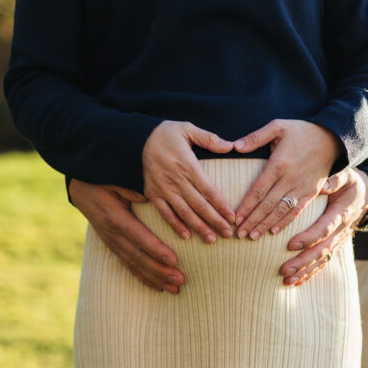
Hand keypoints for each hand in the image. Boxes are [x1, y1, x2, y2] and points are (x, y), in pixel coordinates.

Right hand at [68, 178, 185, 293]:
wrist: (81, 187)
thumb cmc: (102, 180)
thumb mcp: (115, 179)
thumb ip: (130, 189)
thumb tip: (146, 198)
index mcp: (116, 218)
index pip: (139, 237)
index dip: (156, 250)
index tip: (174, 260)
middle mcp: (113, 234)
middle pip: (139, 256)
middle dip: (160, 270)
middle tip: (180, 280)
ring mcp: (112, 242)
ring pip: (135, 265)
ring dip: (155, 278)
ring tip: (174, 289)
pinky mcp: (112, 246)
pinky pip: (128, 265)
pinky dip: (143, 277)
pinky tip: (157, 287)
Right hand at [143, 120, 235, 242]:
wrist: (135, 138)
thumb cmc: (165, 133)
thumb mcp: (187, 128)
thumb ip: (209, 138)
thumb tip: (230, 146)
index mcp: (187, 164)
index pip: (208, 189)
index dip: (221, 205)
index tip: (232, 217)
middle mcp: (175, 179)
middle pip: (199, 204)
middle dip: (214, 220)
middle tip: (228, 234)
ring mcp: (163, 188)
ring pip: (183, 212)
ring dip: (198, 227)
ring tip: (211, 239)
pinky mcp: (152, 193)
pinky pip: (164, 212)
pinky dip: (175, 225)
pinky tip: (186, 236)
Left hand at [232, 119, 342, 239]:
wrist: (332, 137)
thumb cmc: (302, 130)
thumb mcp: (278, 126)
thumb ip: (255, 137)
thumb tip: (234, 145)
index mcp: (279, 164)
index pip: (258, 190)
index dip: (246, 206)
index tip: (235, 218)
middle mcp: (290, 178)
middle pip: (267, 204)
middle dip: (252, 220)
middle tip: (239, 233)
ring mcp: (302, 187)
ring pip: (281, 210)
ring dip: (266, 225)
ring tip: (253, 237)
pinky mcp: (312, 191)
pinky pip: (297, 210)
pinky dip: (285, 222)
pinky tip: (274, 231)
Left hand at [279, 168, 367, 286]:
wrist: (367, 196)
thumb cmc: (352, 184)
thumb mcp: (346, 176)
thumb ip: (335, 180)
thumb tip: (322, 185)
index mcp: (341, 214)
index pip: (324, 229)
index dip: (309, 238)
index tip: (291, 245)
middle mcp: (341, 231)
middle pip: (322, 250)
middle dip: (302, 261)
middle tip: (284, 269)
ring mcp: (340, 241)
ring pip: (322, 260)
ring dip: (305, 271)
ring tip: (287, 281)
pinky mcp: (336, 246)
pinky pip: (324, 262)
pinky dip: (311, 273)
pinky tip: (297, 282)